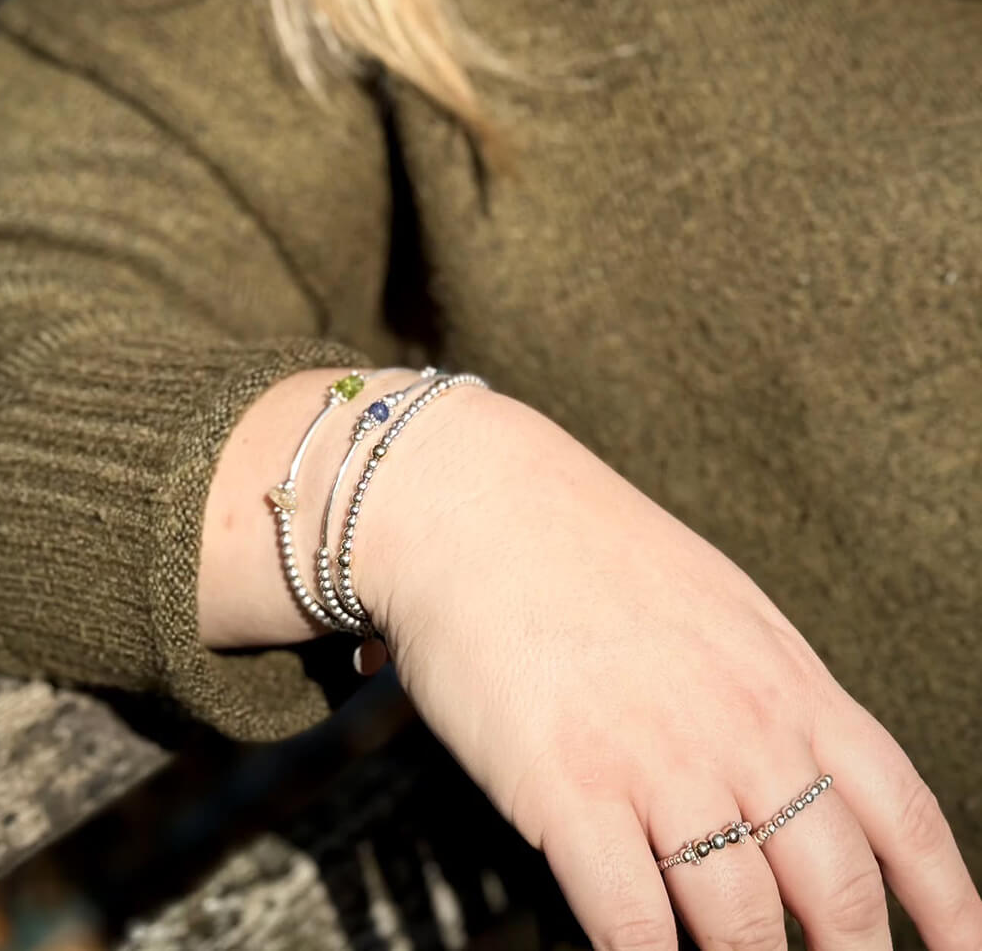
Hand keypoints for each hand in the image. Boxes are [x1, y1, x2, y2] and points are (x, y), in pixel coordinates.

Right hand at [355, 388, 981, 949]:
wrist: (475, 502)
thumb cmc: (582, 542)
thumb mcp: (709, 597)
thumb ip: (758, 684)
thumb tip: (783, 769)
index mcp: (782, 673)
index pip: (898, 810)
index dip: (941, 901)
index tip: (960, 950)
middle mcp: (738, 725)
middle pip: (835, 890)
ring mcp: (656, 759)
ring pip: (742, 925)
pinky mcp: (568, 788)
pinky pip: (632, 922)